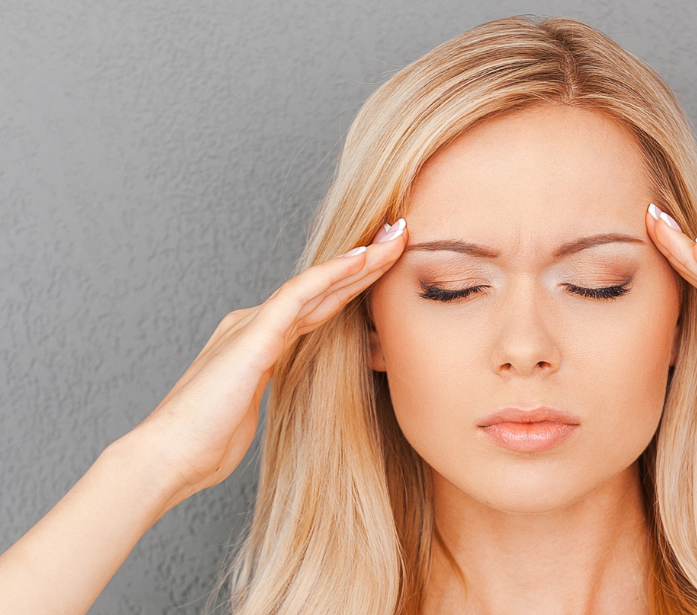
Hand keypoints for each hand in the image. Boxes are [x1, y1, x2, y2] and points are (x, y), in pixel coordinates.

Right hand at [130, 219, 407, 504]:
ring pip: (317, 284)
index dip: (352, 285)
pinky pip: (298, 296)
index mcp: (259, 342)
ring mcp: (253, 326)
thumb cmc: (207, 442)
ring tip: (395, 236)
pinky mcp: (254, 337)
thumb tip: (288, 387)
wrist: (168, 456)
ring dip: (360, 260)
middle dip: (365, 262)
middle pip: (322, 289)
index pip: (316, 307)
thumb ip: (269, 386)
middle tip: (400, 235)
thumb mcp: (252, 408)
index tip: (387, 267)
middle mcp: (256, 325)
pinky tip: (360, 259)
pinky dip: (331, 275)